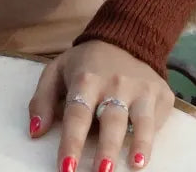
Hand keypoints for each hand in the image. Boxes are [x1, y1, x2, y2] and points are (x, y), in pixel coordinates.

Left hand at [28, 40, 173, 171]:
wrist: (125, 37)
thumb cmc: (86, 63)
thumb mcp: (57, 70)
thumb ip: (42, 99)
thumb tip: (35, 131)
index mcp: (85, 79)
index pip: (77, 115)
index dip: (71, 142)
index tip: (66, 168)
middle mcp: (114, 83)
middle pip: (110, 119)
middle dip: (107, 148)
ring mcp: (141, 87)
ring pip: (140, 120)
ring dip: (138, 143)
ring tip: (135, 166)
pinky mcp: (161, 93)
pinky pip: (157, 118)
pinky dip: (154, 136)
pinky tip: (147, 153)